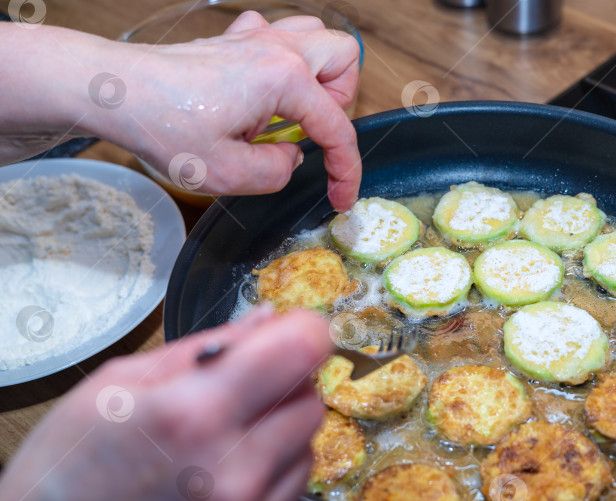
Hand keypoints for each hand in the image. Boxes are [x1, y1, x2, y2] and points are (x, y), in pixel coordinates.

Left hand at [0, 13, 361, 210]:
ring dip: (320, 76)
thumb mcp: (227, 172)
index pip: (336, 127)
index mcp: (283, 78)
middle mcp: (275, 49)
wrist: (114, 91)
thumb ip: (276, 171)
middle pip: (344, 59)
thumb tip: (290, 158)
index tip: (340, 196)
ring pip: (316, 37)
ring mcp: (254, 38)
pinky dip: (283, 61)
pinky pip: (277, 34)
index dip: (346, 170)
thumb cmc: (163, 124)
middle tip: (316, 134)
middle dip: (341, 102)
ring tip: (296, 111)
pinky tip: (262, 90)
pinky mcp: (232, 40)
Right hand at [0, 308, 331, 500]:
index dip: (301, 331)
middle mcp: (233, 470)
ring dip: (280, 424)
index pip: (302, 351)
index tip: (290, 330)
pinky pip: (293, 484)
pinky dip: (273, 465)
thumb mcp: (121, 382)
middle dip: (286, 380)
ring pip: (307, 441)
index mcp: (194, 413)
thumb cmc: (69, 467)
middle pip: (310, 398)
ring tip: (224, 432)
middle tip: (243, 384)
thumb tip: (267, 320)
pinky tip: (226, 466)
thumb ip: (206, 347)